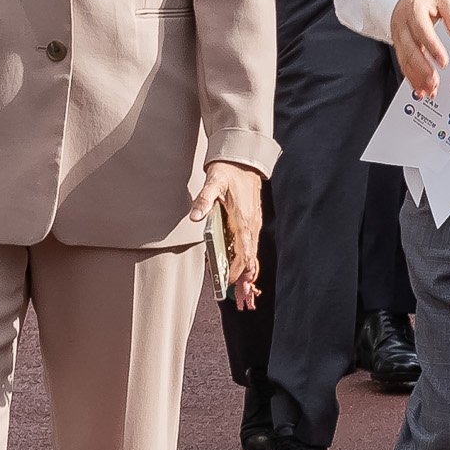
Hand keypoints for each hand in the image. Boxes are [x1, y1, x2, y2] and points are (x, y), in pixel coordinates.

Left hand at [192, 160, 264, 311]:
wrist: (244, 158)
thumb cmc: (229, 170)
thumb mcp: (214, 181)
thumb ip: (204, 200)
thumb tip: (195, 216)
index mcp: (243, 220)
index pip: (243, 254)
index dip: (234, 271)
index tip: (225, 284)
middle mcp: (251, 224)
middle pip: (248, 257)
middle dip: (240, 275)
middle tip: (230, 291)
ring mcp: (253, 222)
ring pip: (250, 251)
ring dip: (241, 266)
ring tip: (231, 281)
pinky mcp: (251, 219)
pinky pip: (249, 243)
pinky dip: (243, 255)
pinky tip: (232, 260)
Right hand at [390, 0, 449, 95]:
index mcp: (414, 10)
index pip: (422, 31)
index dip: (432, 47)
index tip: (444, 61)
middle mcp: (403, 25)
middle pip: (410, 50)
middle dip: (422, 69)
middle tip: (434, 82)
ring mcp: (399, 37)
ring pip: (405, 60)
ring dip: (416, 77)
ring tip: (430, 89)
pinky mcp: (399, 46)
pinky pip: (403, 64)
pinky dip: (411, 78)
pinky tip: (419, 88)